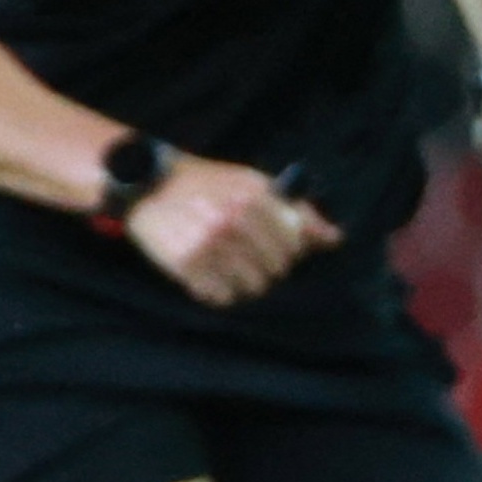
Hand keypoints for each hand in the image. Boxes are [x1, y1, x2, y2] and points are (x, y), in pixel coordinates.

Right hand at [124, 155, 341, 306]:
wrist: (148, 185)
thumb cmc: (207, 184)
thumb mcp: (252, 184)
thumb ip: (296, 210)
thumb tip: (333, 240)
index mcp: (252, 198)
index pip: (293, 247)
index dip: (288, 253)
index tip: (274, 249)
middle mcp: (232, 222)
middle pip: (274, 271)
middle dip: (266, 269)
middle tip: (248, 260)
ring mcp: (207, 245)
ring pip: (249, 288)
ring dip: (243, 283)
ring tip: (229, 269)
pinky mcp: (184, 264)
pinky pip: (219, 296)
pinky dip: (219, 292)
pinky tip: (210, 276)